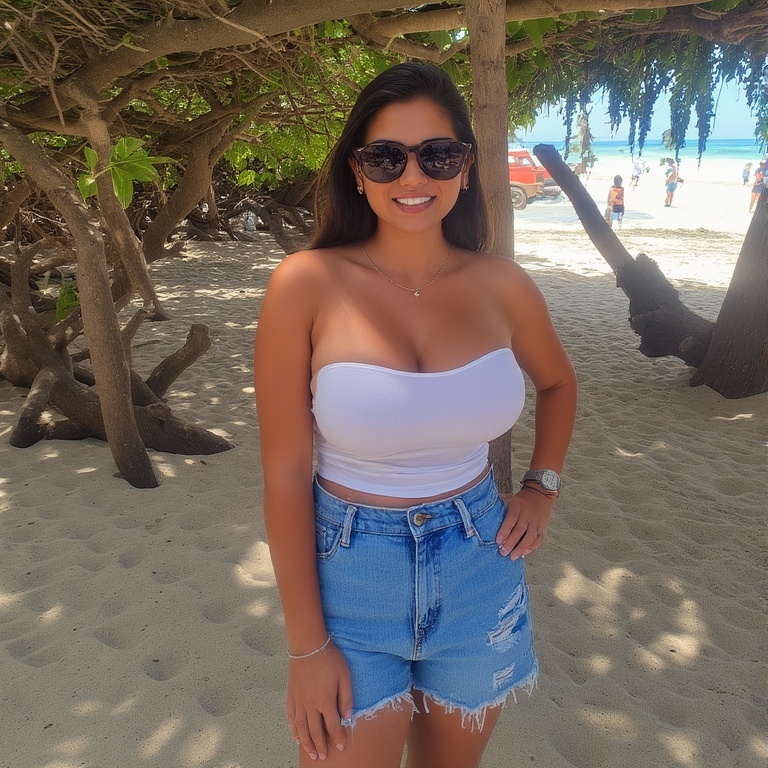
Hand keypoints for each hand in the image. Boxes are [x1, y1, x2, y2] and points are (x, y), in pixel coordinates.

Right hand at [287, 640, 352, 760]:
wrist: (308, 645)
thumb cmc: (329, 658)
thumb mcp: (345, 675)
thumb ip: (346, 697)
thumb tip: (348, 716)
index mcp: (325, 700)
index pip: (333, 725)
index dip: (337, 737)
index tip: (340, 746)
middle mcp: (310, 704)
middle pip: (315, 731)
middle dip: (320, 745)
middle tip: (323, 757)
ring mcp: (299, 701)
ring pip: (301, 728)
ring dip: (306, 742)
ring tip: (311, 753)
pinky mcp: (291, 695)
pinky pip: (291, 717)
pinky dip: (293, 729)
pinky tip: (295, 736)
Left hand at [495, 487, 555, 559]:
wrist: (540, 494)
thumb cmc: (521, 499)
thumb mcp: (509, 497)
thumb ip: (499, 504)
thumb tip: (482, 509)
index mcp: (517, 506)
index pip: (511, 519)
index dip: (504, 531)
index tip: (498, 541)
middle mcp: (527, 514)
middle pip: (520, 530)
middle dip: (511, 543)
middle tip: (503, 552)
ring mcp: (536, 522)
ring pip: (530, 537)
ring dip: (521, 548)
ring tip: (513, 557)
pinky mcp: (542, 527)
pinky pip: (539, 539)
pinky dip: (532, 547)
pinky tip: (524, 553)